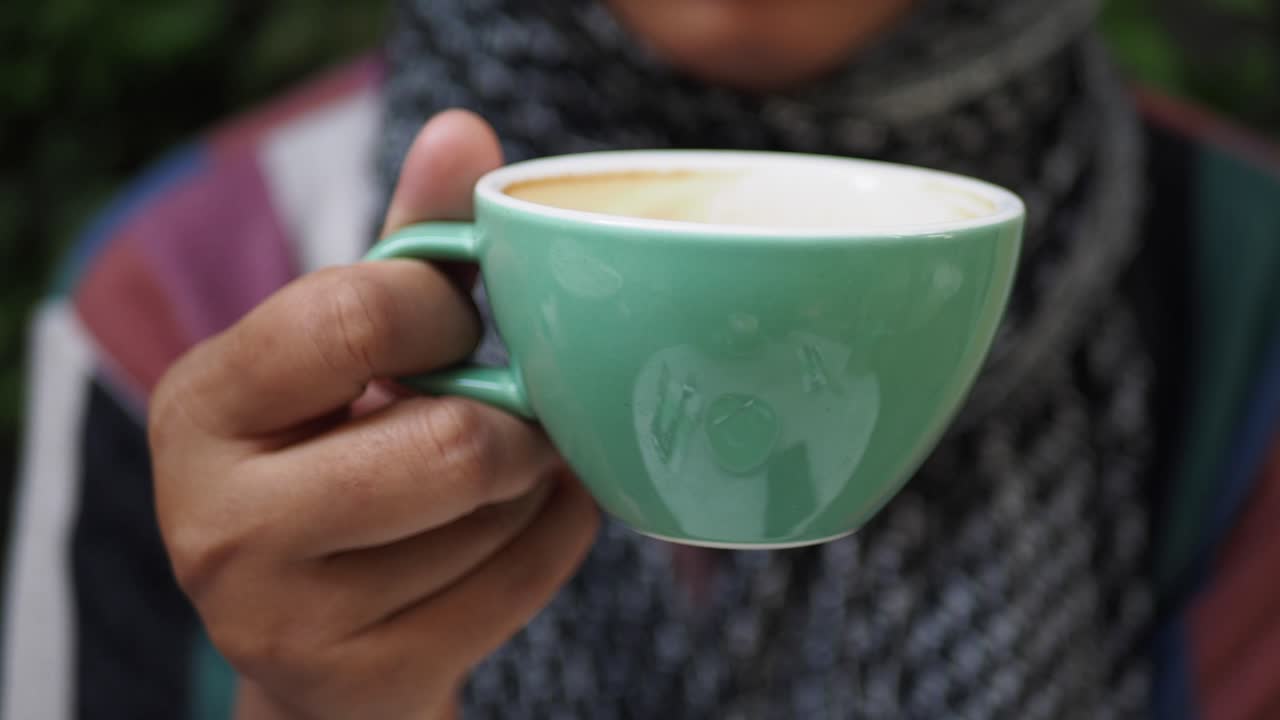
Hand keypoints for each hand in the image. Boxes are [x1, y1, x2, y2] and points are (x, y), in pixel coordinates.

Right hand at [149, 110, 599, 719]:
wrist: (323, 633)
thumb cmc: (340, 457)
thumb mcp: (350, 350)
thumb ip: (405, 243)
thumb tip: (467, 130)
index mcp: (199, 406)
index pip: (356, 316)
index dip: (446, 310)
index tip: (457, 323)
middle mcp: (216, 521)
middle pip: (450, 441)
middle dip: (512, 415)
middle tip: (509, 408)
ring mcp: (283, 620)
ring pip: (497, 512)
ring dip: (536, 477)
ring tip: (502, 468)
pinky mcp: (363, 682)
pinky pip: (527, 579)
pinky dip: (558, 532)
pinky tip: (524, 519)